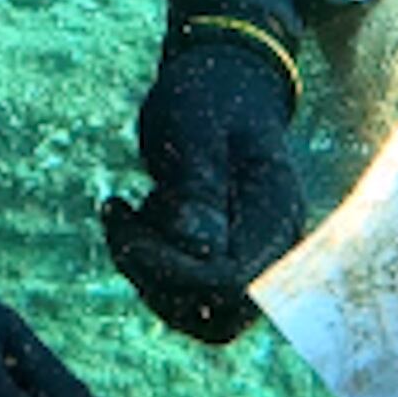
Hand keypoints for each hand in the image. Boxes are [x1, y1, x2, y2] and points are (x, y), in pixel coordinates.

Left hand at [98, 24, 305, 344]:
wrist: (221, 81)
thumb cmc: (208, 96)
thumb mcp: (195, 128)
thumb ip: (199, 187)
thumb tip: (200, 250)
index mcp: (276, 212)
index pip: (234, 283)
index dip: (177, 273)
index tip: (133, 227)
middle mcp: (270, 245)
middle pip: (220, 315)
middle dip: (156, 282)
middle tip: (121, 225)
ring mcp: (248, 256)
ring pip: (196, 311)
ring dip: (144, 274)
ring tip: (121, 214)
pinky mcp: (220, 258)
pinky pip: (181, 292)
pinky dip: (144, 266)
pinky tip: (126, 217)